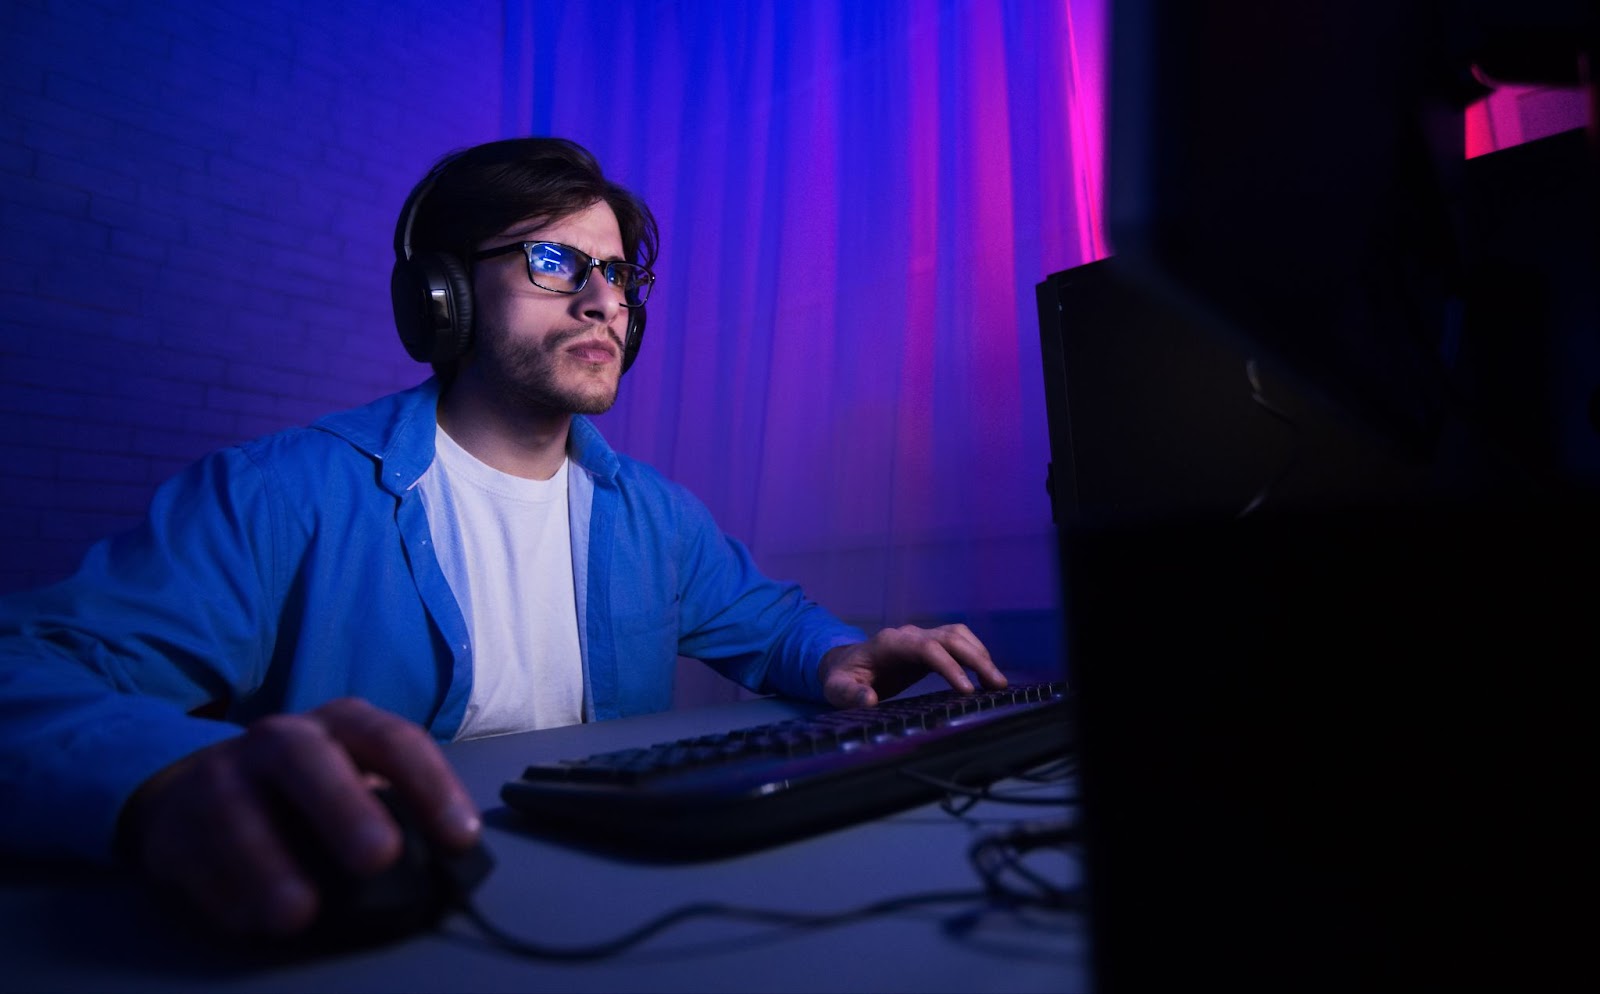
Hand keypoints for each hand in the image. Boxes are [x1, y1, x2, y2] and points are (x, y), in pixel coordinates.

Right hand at [119, 698, 479, 935]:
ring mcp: (220, 775)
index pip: (393, 740)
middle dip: (343, 807)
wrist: (197, 790)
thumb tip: (437, 868)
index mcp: (342, 724)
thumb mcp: (355, 783)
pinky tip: (253, 921)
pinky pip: (194, 857)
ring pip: (236, 811)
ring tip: (300, 912)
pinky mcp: (172, 824)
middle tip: (378, 858)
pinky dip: (225, 893)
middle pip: (306, 760)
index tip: (459, 839)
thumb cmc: (306, 793)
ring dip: (268, 864)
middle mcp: (280, 739)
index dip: (431, 785)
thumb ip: (393, 813)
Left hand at [818, 623, 1005, 708]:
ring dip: (981, 655)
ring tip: (998, 682)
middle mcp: (909, 635)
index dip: (950, 666)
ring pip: (959, 635)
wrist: (845, 664)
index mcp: (890, 643)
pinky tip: (987, 676)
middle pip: (950, 637)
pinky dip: (976, 654)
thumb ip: (850, 694)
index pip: (928, 648)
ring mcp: (921, 637)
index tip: (967, 690)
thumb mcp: (837, 689)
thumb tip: (869, 699)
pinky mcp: (930, 645)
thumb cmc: (842, 678)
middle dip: (977, 659)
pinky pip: (958, 642)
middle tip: (997, 684)